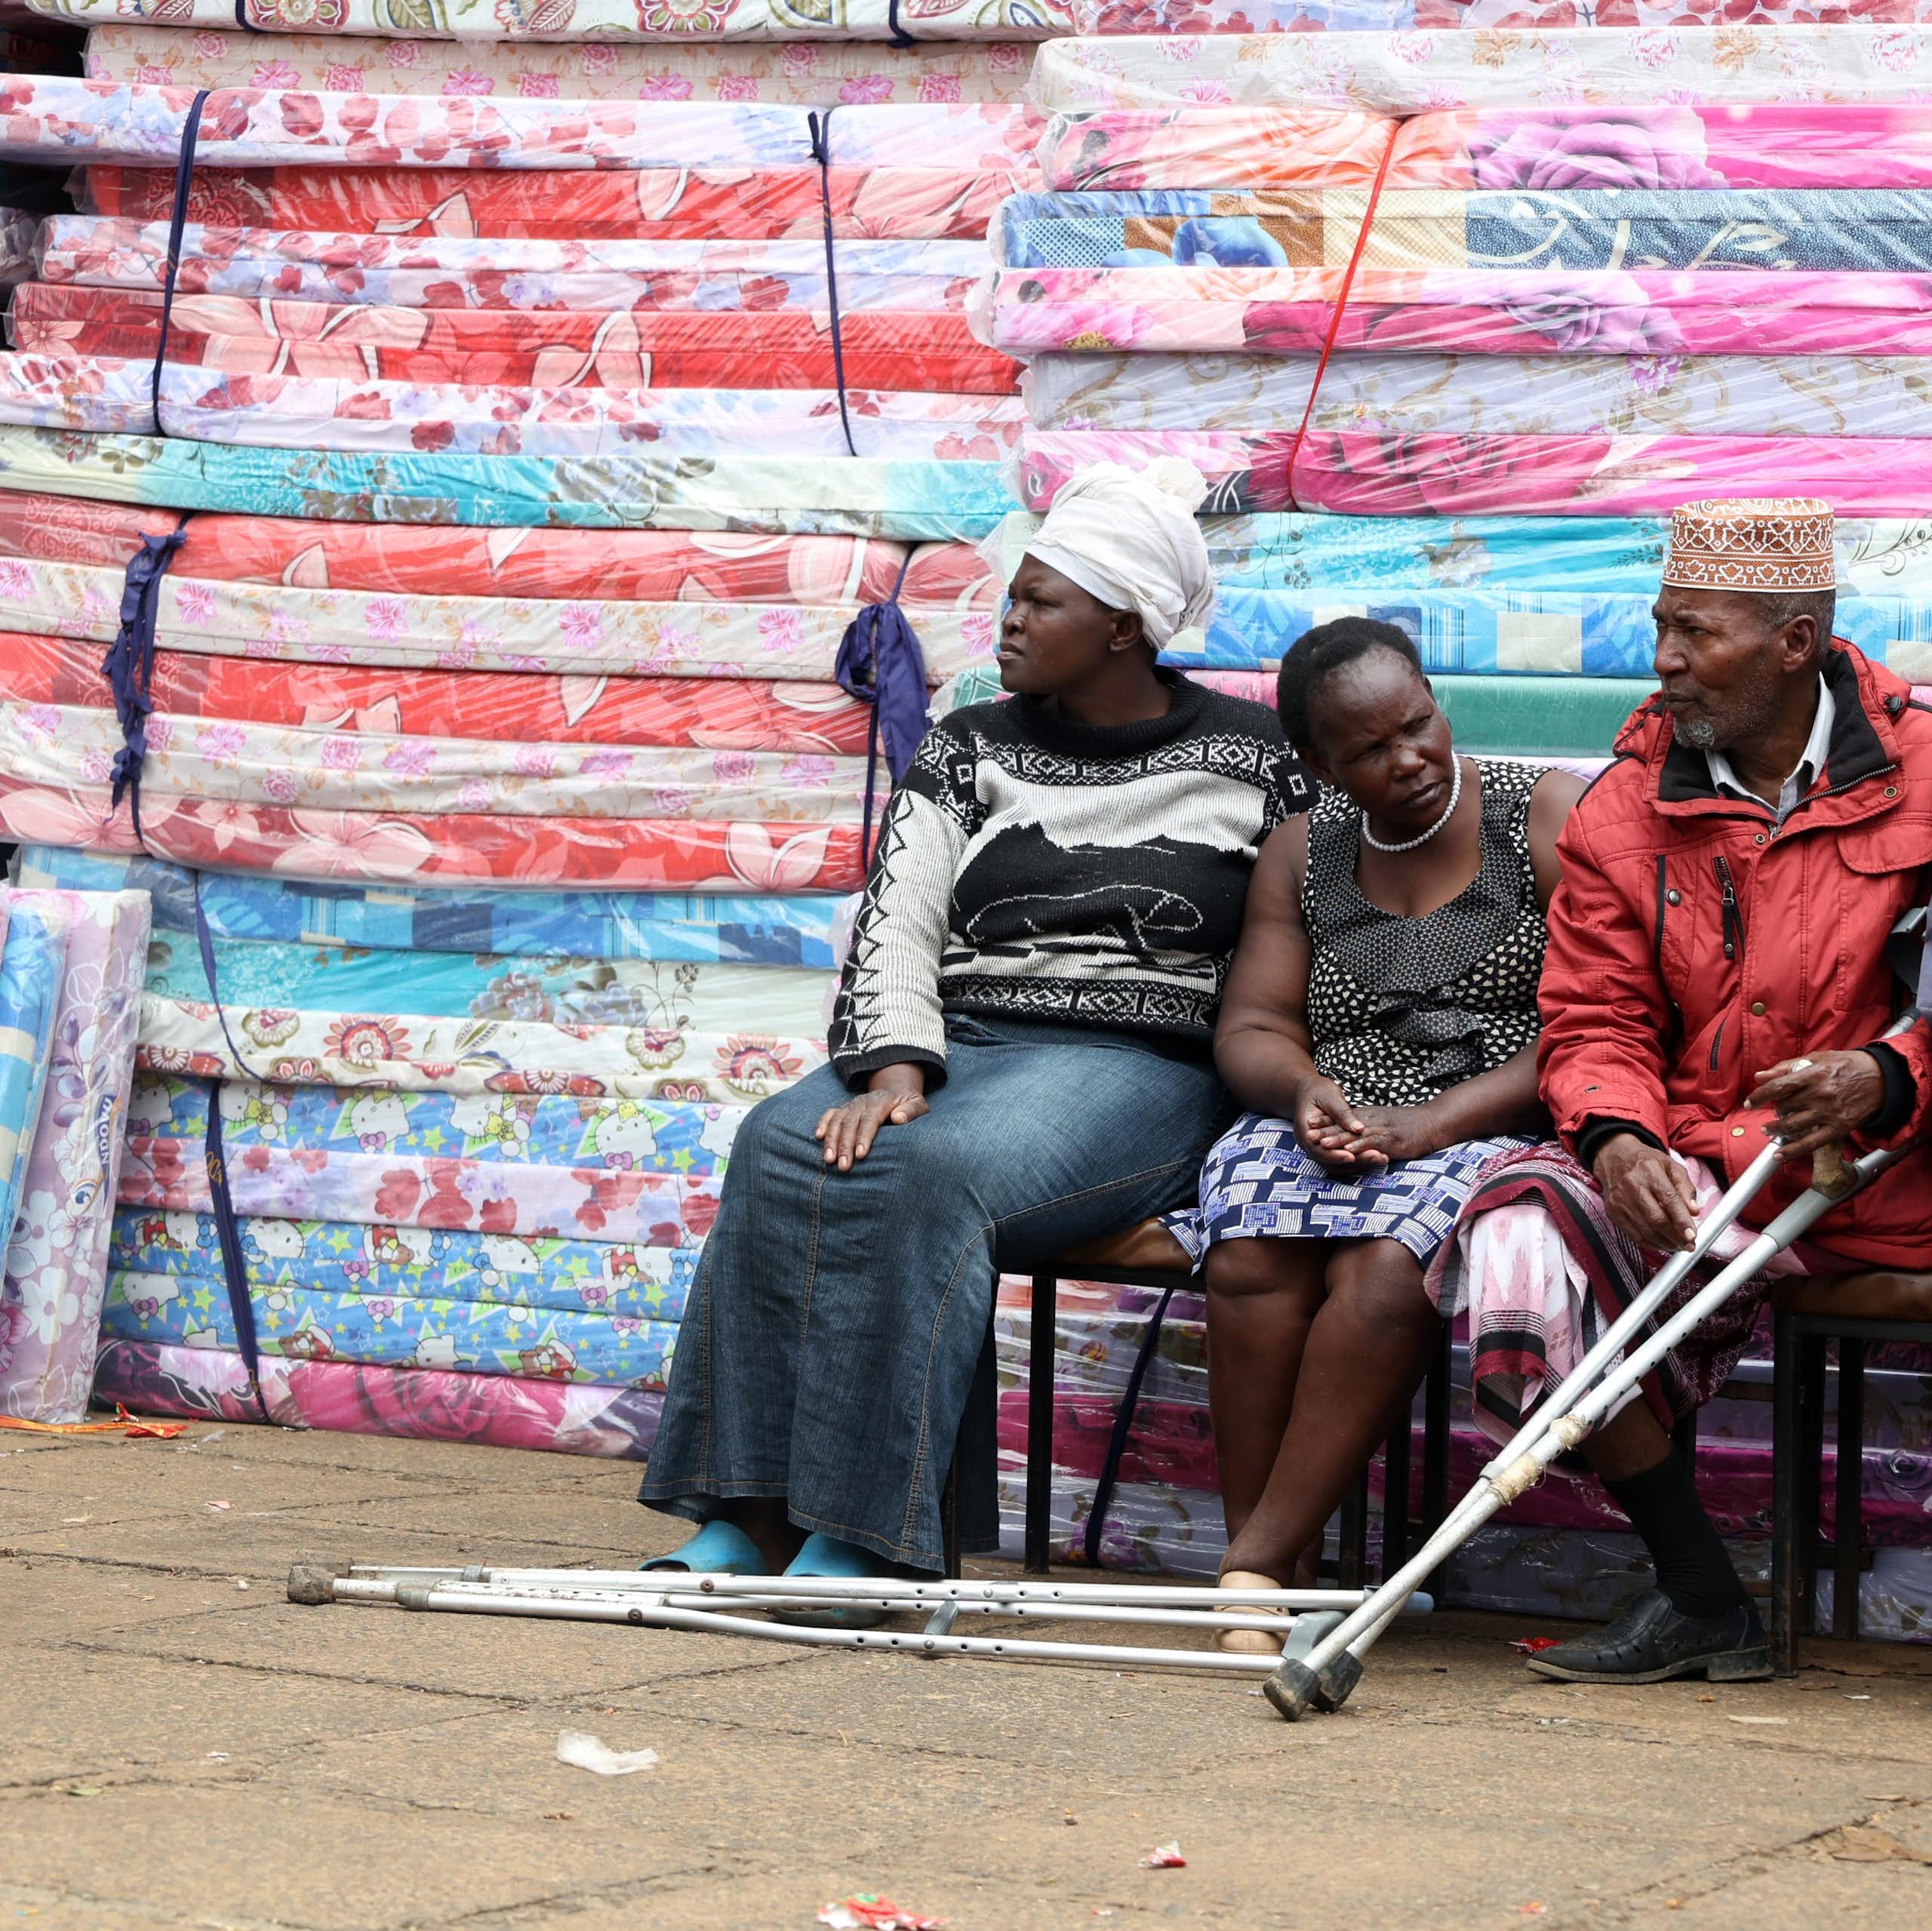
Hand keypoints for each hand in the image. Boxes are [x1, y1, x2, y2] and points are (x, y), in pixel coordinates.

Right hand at [815, 1066, 928, 1171]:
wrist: (896, 1090)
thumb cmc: (909, 1104)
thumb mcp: (918, 1104)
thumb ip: (911, 1111)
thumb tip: (899, 1118)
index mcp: (881, 1103)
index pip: (870, 1120)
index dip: (864, 1137)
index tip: (861, 1155)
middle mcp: (862, 1103)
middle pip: (850, 1123)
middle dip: (845, 1145)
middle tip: (843, 1166)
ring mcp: (851, 1106)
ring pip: (837, 1121)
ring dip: (831, 1140)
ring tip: (829, 1160)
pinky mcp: (844, 1109)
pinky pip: (830, 1114)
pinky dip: (822, 1124)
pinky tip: (818, 1137)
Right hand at [1292, 1077, 1370, 1173]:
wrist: (1308, 1092)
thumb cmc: (1317, 1091)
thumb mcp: (1329, 1096)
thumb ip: (1342, 1113)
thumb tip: (1359, 1128)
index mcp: (1305, 1132)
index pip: (1318, 1150)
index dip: (1334, 1155)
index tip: (1352, 1156)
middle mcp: (1311, 1145)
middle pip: (1330, 1161)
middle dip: (1354, 1161)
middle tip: (1376, 1156)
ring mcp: (1320, 1149)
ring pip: (1338, 1164)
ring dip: (1360, 1163)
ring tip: (1381, 1157)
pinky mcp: (1331, 1149)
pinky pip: (1343, 1160)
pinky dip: (1359, 1159)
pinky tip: (1376, 1155)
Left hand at [1303, 1103, 1439, 1170]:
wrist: (1434, 1122)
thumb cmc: (1410, 1125)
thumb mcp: (1385, 1121)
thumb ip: (1370, 1126)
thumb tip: (1356, 1134)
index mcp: (1370, 1116)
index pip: (1343, 1118)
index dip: (1326, 1121)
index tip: (1309, 1124)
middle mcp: (1373, 1121)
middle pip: (1345, 1125)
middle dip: (1325, 1130)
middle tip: (1307, 1133)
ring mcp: (1383, 1130)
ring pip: (1356, 1134)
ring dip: (1338, 1139)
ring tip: (1321, 1143)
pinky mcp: (1393, 1140)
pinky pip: (1374, 1143)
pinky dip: (1361, 1147)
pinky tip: (1349, 1152)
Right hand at [1592, 1132, 1698, 1253]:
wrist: (1613, 1158)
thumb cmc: (1646, 1162)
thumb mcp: (1672, 1166)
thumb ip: (1686, 1188)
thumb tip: (1694, 1211)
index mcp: (1650, 1171)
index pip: (1669, 1199)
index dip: (1682, 1220)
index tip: (1692, 1236)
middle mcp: (1632, 1185)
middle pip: (1656, 1219)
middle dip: (1676, 1236)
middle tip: (1689, 1244)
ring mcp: (1620, 1201)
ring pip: (1645, 1231)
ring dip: (1665, 1243)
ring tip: (1678, 1245)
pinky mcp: (1612, 1212)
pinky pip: (1634, 1235)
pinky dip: (1651, 1243)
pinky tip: (1662, 1243)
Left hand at [1746, 1050, 1885, 1161]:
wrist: (1882, 1078)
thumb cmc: (1847, 1065)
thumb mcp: (1818, 1058)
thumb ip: (1787, 1067)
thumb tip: (1760, 1076)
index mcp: (1814, 1074)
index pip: (1779, 1086)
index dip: (1760, 1095)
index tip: (1750, 1101)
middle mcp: (1820, 1094)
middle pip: (1785, 1106)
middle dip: (1775, 1109)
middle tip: (1774, 1110)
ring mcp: (1829, 1113)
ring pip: (1794, 1125)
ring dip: (1776, 1129)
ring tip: (1767, 1129)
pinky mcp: (1839, 1128)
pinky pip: (1811, 1143)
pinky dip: (1793, 1151)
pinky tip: (1779, 1155)